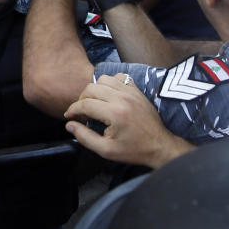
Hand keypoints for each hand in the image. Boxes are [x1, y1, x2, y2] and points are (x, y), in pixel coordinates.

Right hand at [63, 75, 192, 168]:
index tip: (69, 117)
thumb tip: (69, 125)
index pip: (85, 104)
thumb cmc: (134, 150)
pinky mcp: (137, 90)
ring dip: (95, 90)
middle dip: (81, 99)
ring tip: (94, 103)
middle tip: (81, 113)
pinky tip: (109, 96)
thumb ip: (85, 137)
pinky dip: (110, 83)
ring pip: (104, 79)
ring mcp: (131, 92)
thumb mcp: (106, 150)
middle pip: (91, 88)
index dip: (73, 110)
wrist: (160, 145)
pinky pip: (119, 77)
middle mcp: (122, 98)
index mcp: (114, 113)